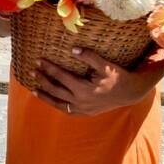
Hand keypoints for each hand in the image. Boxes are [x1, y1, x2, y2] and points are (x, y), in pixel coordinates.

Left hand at [34, 47, 156, 116]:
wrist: (130, 94)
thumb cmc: (117, 77)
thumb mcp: (105, 65)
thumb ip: (89, 57)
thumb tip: (72, 49)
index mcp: (84, 89)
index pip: (61, 77)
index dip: (49, 68)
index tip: (39, 60)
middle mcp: (80, 101)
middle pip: (56, 90)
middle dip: (43, 80)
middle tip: (33, 71)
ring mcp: (82, 109)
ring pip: (58, 104)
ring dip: (46, 96)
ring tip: (34, 90)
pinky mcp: (85, 113)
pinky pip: (66, 111)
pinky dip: (57, 105)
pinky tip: (50, 100)